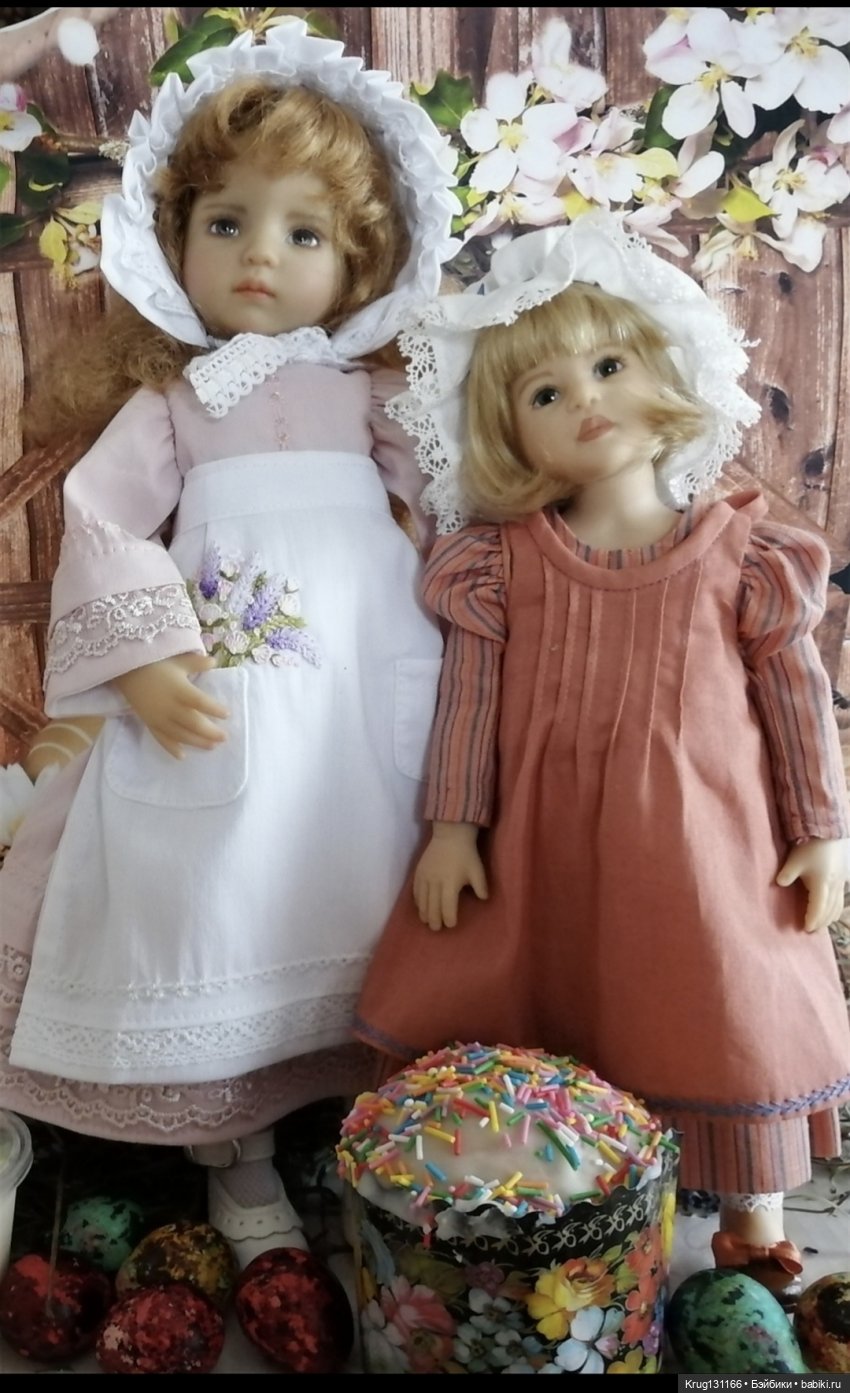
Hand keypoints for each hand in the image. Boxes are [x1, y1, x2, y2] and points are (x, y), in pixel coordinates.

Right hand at [113, 654, 227, 759]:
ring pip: (181, 734)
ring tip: (212, 746)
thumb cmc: (155, 664)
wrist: (126, 672)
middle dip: (210, 732)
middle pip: (194, 723)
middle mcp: (170, 707)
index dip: (215, 709)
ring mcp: (159, 718)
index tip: (228, 714)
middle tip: (224, 737)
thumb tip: (215, 661)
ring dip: (197, 742)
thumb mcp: (178, 661)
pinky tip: (182, 756)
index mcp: (179, 690)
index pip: (201, 702)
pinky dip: (172, 748)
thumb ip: (197, 663)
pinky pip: (162, 739)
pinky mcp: (150, 724)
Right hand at [413, 820, 487, 930]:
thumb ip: (481, 887)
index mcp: (450, 884)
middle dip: (435, 920)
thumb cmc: (466, 854)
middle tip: (437, 929)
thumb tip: (483, 900)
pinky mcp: (418, 872)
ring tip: (427, 921)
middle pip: (432, 907)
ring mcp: (425, 877)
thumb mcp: (477, 870)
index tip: (451, 924)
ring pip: (422, 901)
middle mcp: (435, 883)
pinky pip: (416, 891)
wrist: (450, 835)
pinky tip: (421, 907)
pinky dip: (418, 902)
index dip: (449, 918)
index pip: (447, 907)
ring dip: (424, 913)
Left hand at [776, 837, 847, 932]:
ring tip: (822, 924)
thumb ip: (787, 874)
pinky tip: (832, 909)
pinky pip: (842, 898)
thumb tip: (779, 884)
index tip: (806, 929)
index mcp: (822, 884)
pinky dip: (837, 908)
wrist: (830, 830)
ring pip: (838, 905)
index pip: (818, 908)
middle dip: (821, 922)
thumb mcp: (795, 860)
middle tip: (813, 931)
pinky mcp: (844, 876)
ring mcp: (841, 881)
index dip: (812, 920)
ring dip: (830, 916)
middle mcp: (834, 886)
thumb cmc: (811, 845)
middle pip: (829, 910)